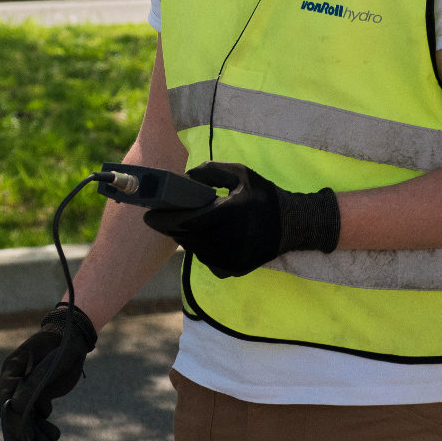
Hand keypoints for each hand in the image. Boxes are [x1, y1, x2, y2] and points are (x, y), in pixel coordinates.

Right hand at [0, 303, 96, 440]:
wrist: (73, 338)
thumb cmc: (61, 347)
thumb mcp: (50, 365)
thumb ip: (34, 386)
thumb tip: (16, 410)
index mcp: (12, 368)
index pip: (5, 398)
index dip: (11, 419)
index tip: (21, 436)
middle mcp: (15, 380)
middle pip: (12, 412)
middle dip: (22, 435)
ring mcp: (25, 388)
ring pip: (25, 417)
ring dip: (35, 434)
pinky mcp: (37, 394)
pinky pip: (36, 416)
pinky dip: (43, 427)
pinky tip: (54, 434)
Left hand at [143, 162, 339, 277]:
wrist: (293, 225)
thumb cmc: (264, 196)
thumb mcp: (240, 173)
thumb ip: (210, 170)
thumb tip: (184, 177)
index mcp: (228, 215)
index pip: (185, 222)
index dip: (163, 220)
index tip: (148, 215)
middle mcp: (228, 241)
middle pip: (185, 238)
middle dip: (171, 228)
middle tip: (162, 218)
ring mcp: (231, 259)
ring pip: (194, 251)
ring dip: (186, 238)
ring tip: (185, 225)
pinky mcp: (233, 270)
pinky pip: (206, 260)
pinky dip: (201, 249)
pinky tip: (206, 237)